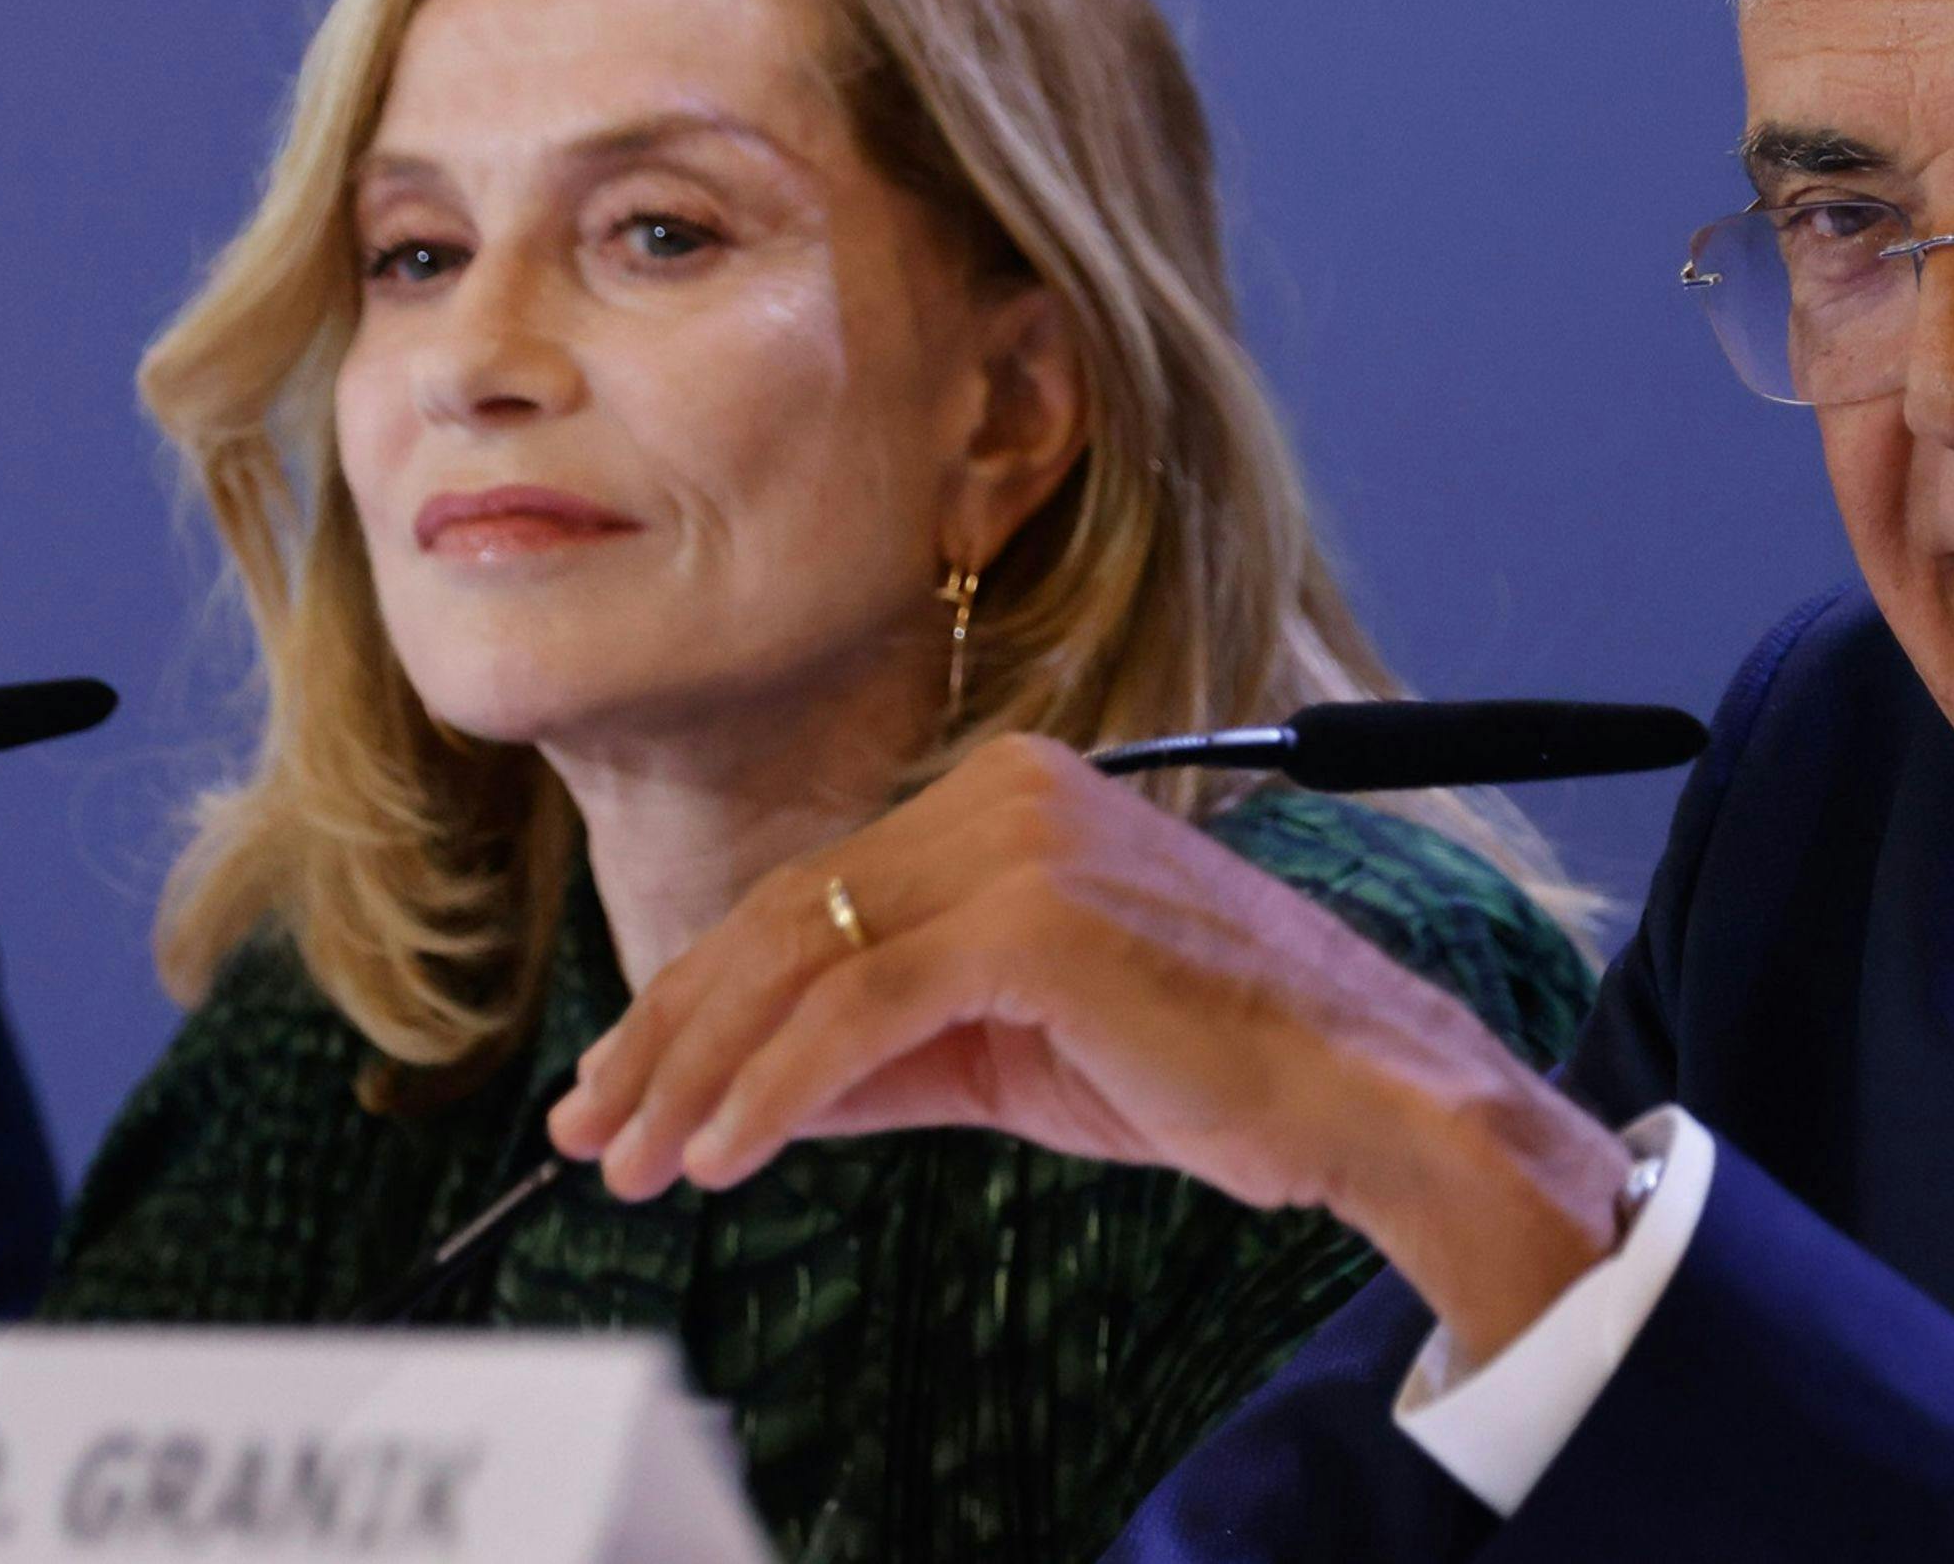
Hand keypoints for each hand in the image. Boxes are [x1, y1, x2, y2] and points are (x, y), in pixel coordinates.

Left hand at [545, 734, 1628, 1362]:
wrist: (1363, 1093)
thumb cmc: (1214, 1069)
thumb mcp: (1012, 1052)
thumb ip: (887, 1054)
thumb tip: (747, 1097)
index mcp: (1010, 795)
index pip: (812, 893)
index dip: (700, 996)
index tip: (624, 1082)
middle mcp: (1008, 790)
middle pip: (786, 914)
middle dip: (669, 1035)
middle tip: (590, 1134)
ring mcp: (1021, 842)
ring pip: (804, 958)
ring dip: (698, 1073)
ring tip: (635, 1164)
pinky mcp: (1034, 917)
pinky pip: (858, 1011)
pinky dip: (772, 1089)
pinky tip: (723, 1155)